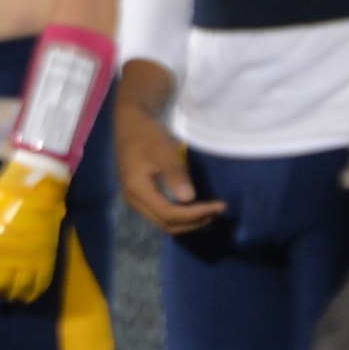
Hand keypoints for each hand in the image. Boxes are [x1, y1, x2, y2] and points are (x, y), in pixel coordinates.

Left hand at [0, 158, 68, 300]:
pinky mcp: (46, 260)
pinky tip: (26, 291)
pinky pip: (39, 286)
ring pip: (19, 291)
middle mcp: (7, 261)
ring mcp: (29, 262)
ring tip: (8, 288)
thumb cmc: (1, 197)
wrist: (35, 186)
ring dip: (12, 293)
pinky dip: (32, 293)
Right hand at [115, 84, 223, 238]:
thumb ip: (175, 173)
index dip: (194, 214)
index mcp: (137, 190)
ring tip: (211, 211)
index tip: (218, 206)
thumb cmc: (147, 135)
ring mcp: (137, 201)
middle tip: (218, 210)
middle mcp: (135, 201)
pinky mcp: (142, 197)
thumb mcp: (163, 150)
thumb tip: (188, 198)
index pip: (169, 214)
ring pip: (165, 223)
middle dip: (194, 221)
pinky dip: (182, 215)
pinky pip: (163, 214)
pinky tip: (196, 206)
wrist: (130, 125)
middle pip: (167, 224)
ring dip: (189, 221)